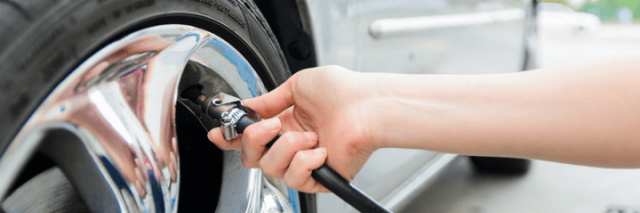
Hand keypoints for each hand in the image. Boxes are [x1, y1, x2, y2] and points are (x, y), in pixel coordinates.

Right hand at [208, 66, 382, 192]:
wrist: (367, 105)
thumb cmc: (343, 91)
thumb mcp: (297, 85)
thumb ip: (268, 99)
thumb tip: (248, 106)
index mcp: (286, 122)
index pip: (252, 137)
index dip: (230, 138)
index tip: (218, 134)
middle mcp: (293, 144)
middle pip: (252, 157)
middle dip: (254, 140)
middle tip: (272, 125)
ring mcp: (305, 162)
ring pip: (271, 168)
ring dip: (287, 147)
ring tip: (309, 135)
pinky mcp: (319, 179)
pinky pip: (295, 179)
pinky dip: (305, 161)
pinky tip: (320, 149)